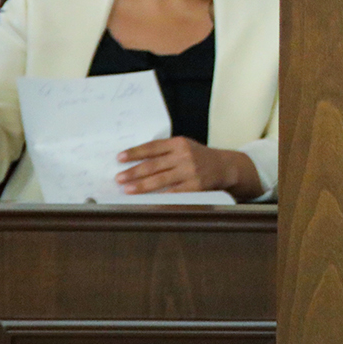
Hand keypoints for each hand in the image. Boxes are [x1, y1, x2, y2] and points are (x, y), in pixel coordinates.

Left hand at [117, 136, 259, 199]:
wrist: (224, 166)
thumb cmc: (198, 156)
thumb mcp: (184, 146)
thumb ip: (164, 151)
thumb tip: (135, 161)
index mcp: (179, 143)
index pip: (152, 147)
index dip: (135, 152)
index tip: (119, 158)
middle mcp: (184, 156)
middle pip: (153, 165)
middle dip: (133, 172)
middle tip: (118, 178)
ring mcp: (190, 172)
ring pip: (160, 180)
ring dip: (141, 186)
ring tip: (127, 189)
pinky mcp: (194, 187)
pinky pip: (172, 194)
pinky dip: (158, 198)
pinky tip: (146, 200)